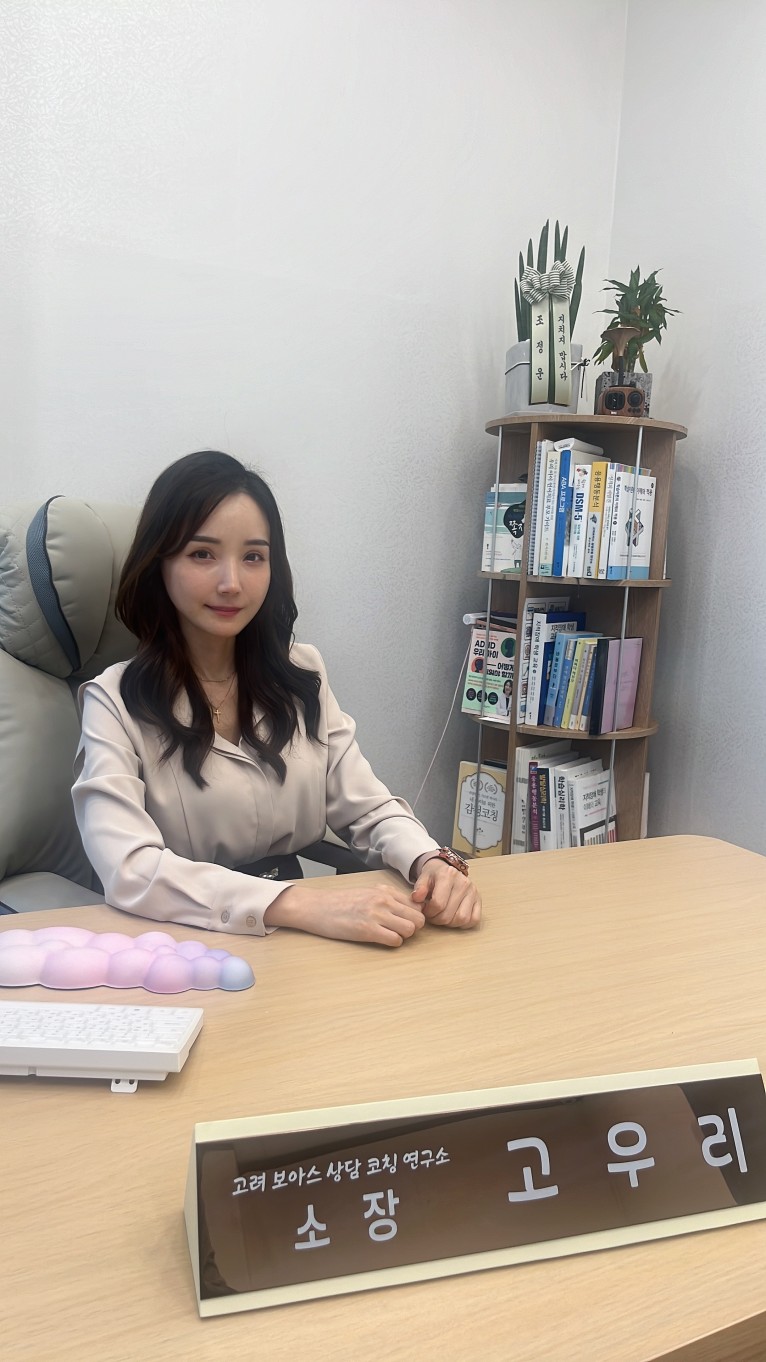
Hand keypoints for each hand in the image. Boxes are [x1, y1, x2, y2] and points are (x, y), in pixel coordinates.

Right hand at [264, 880, 425, 947]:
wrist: (317, 907)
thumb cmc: (340, 903)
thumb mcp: (366, 893)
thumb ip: (386, 899)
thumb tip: (407, 911)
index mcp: (384, 891)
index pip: (416, 905)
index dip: (414, 916)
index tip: (406, 921)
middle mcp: (384, 900)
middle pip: (418, 918)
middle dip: (413, 928)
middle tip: (400, 931)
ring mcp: (377, 915)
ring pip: (410, 930)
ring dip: (403, 936)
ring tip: (389, 935)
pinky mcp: (368, 930)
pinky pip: (395, 940)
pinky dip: (392, 943)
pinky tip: (381, 940)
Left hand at [410, 859, 481, 929]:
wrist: (447, 870)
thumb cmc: (434, 877)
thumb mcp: (423, 878)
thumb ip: (419, 888)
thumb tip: (417, 898)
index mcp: (448, 875)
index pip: (438, 904)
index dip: (429, 912)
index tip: (425, 910)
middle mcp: (463, 882)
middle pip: (449, 914)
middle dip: (437, 920)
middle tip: (432, 916)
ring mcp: (473, 892)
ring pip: (462, 919)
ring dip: (450, 923)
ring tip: (443, 916)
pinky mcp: (479, 900)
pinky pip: (474, 919)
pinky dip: (464, 923)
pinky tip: (454, 917)